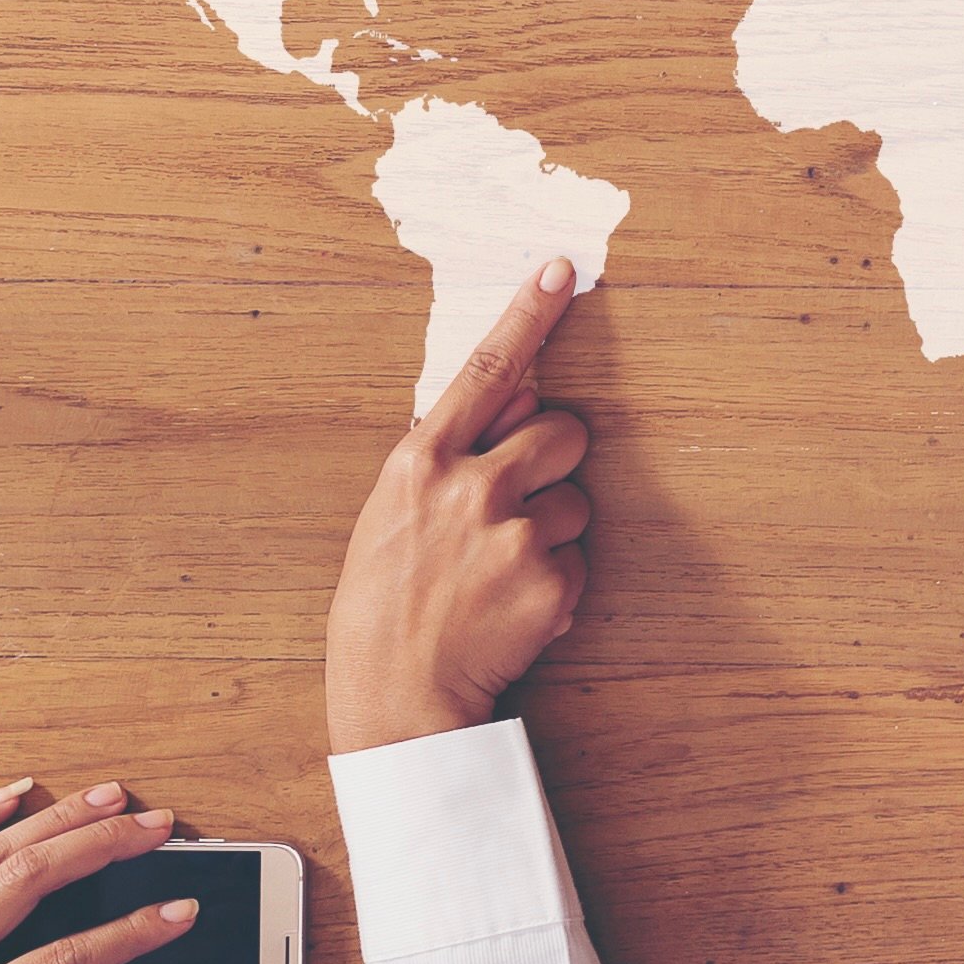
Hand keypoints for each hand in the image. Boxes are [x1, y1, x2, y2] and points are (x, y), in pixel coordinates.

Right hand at [326, 258, 597, 755]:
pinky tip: (513, 609)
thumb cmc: (383, 602)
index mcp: (422, 460)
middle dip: (555, 460)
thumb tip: (510, 397)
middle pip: (563, 430)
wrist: (394, 694)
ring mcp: (513, 533)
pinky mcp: (550, 581)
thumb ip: (448, 453)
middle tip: (520, 502)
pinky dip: (558, 585)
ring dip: (554, 529)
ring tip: (502, 572)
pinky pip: (580, 561)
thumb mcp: (391, 511)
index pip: (486, 368)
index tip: (560, 269)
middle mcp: (471, 486)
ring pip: (578, 499)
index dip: (528, 313)